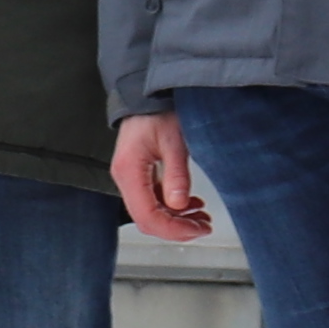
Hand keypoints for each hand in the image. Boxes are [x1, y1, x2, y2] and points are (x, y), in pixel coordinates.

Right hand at [111, 111, 213, 241]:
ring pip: (150, 214)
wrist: (146, 97)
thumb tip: (180, 204)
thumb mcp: (173, 140)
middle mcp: (125, 178)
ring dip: (176, 221)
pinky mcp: (138, 177)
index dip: (173, 228)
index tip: (197, 229)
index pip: (147, 215)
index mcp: (129, 171)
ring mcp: (130, 179)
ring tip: (202, 218)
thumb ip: (176, 174)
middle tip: (203, 227)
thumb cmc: (157, 112)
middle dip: (176, 229)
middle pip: (147, 220)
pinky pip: (153, 202)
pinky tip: (191, 204)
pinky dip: (172, 209)